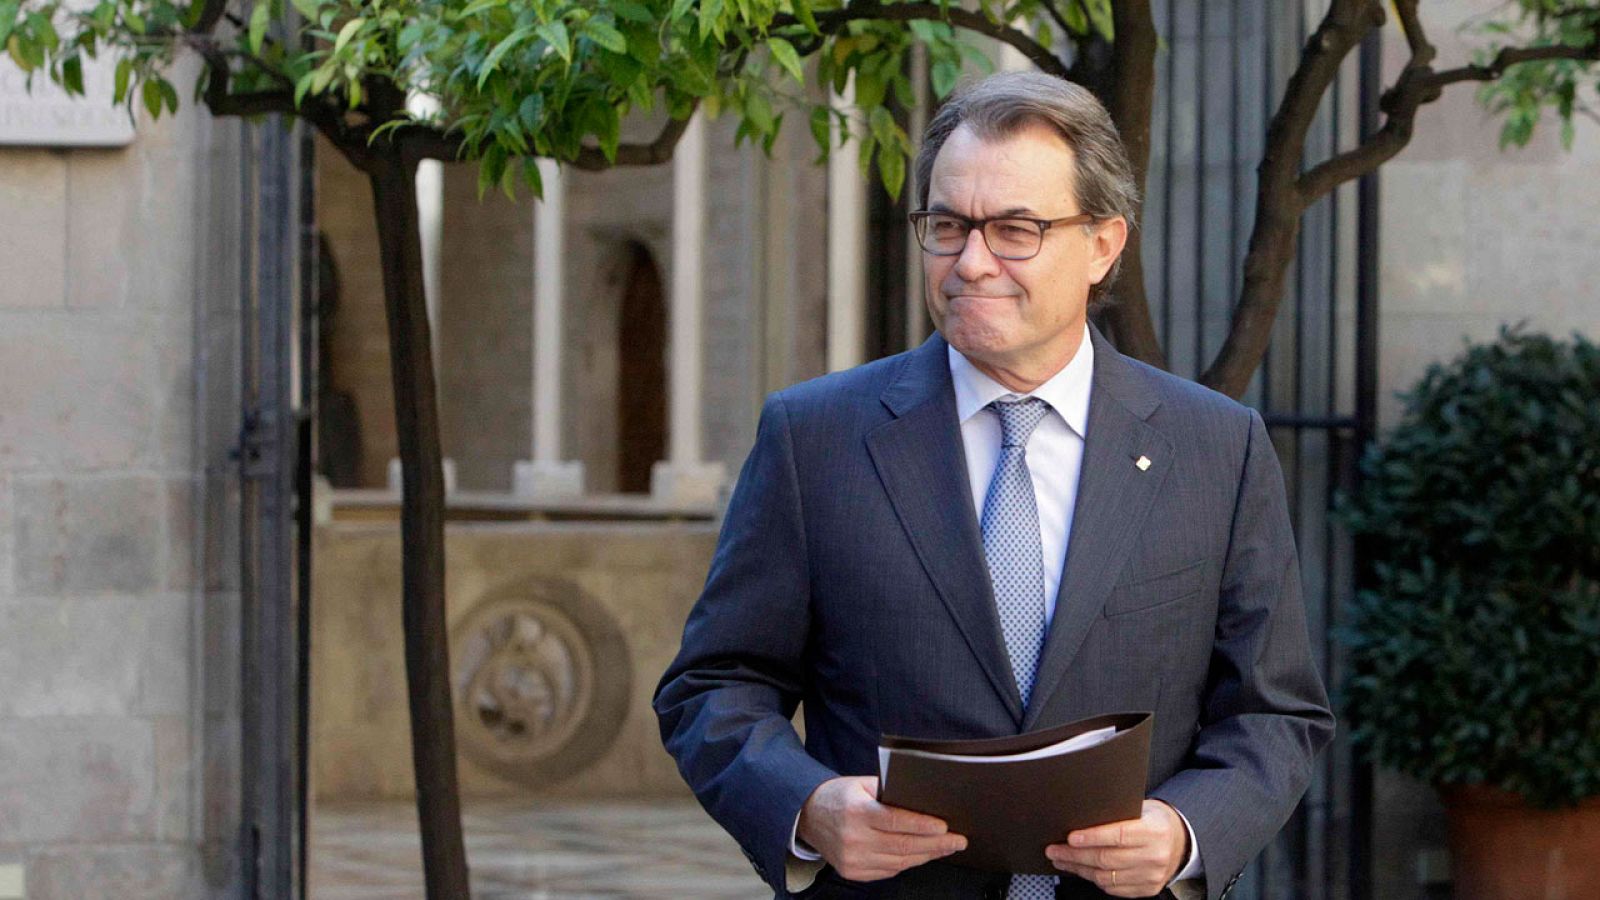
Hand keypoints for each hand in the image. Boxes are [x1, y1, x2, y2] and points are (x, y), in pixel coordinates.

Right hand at [796, 776, 966, 881]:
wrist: (807, 816)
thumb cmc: (838, 796)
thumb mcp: (861, 784)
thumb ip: (889, 791)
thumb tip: (923, 801)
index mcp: (856, 812)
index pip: (896, 822)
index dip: (923, 825)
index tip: (945, 827)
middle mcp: (853, 838)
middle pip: (903, 846)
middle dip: (936, 844)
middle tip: (958, 841)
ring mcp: (852, 859)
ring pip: (899, 862)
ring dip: (926, 855)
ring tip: (946, 848)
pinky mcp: (852, 872)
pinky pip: (888, 871)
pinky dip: (908, 863)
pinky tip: (923, 855)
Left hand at [1045, 799, 1188, 897]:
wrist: (1180, 841)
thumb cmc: (1154, 821)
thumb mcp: (1142, 809)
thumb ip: (1117, 814)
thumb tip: (1080, 817)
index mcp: (1154, 832)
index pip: (1118, 835)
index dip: (1091, 837)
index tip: (1070, 837)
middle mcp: (1155, 856)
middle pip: (1107, 859)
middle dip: (1075, 855)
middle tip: (1055, 849)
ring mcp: (1151, 876)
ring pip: (1105, 876)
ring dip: (1079, 869)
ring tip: (1062, 860)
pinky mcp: (1147, 889)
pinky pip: (1113, 888)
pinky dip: (1093, 879)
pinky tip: (1081, 870)